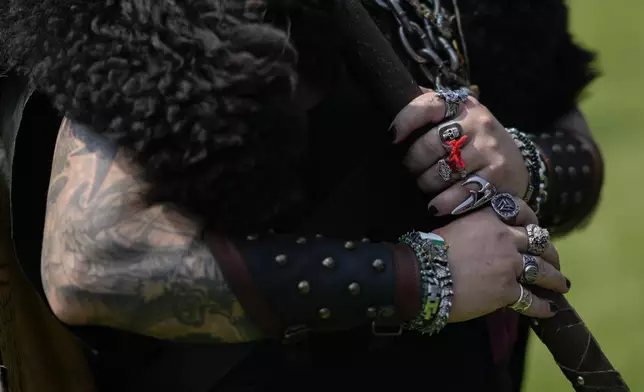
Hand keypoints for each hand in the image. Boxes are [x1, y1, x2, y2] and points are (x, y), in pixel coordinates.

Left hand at [392, 90, 528, 215]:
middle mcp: (478, 122)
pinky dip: (442, 202)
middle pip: (429, 145)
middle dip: (412, 163)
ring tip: (425, 186)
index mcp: (463, 106)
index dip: (406, 120)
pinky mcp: (497, 174)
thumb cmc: (474, 142)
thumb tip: (395, 99)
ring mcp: (489, 148)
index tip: (392, 137)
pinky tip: (435, 206)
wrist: (517, 166)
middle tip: (410, 171)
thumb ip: (430, 110)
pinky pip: (459, 192)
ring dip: (426, 184)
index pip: (429, 105)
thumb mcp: (458, 119)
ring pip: (441, 172)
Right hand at [434, 199, 567, 321]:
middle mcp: (504, 237)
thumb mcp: (454, 227)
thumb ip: (475, 229)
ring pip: (542, 270)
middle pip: (538, 241)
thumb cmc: (428, 251)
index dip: (532, 219)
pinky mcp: (507, 290)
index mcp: (489, 217)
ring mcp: (509, 264)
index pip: (520, 212)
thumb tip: (483, 240)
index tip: (536, 227)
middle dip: (550, 252)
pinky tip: (548, 310)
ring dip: (554, 279)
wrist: (421, 275)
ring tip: (561, 286)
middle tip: (554, 261)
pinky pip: (531, 299)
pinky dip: (542, 306)